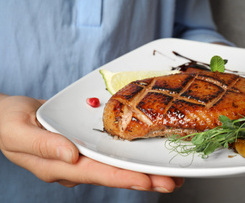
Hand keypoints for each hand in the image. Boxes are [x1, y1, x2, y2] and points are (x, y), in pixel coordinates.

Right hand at [0, 95, 183, 191]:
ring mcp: (80, 157)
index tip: (147, 181)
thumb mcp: (17, 131)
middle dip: (143, 180)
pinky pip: (110, 153)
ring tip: (170, 175)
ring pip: (116, 166)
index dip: (123, 177)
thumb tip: (70, 155)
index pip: (96, 173)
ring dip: (143, 171)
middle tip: (173, 183)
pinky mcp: (85, 146)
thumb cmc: (7, 122)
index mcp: (57, 165)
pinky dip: (130, 156)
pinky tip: (147, 156)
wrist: (6, 116)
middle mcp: (73, 164)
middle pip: (113, 174)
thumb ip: (42, 144)